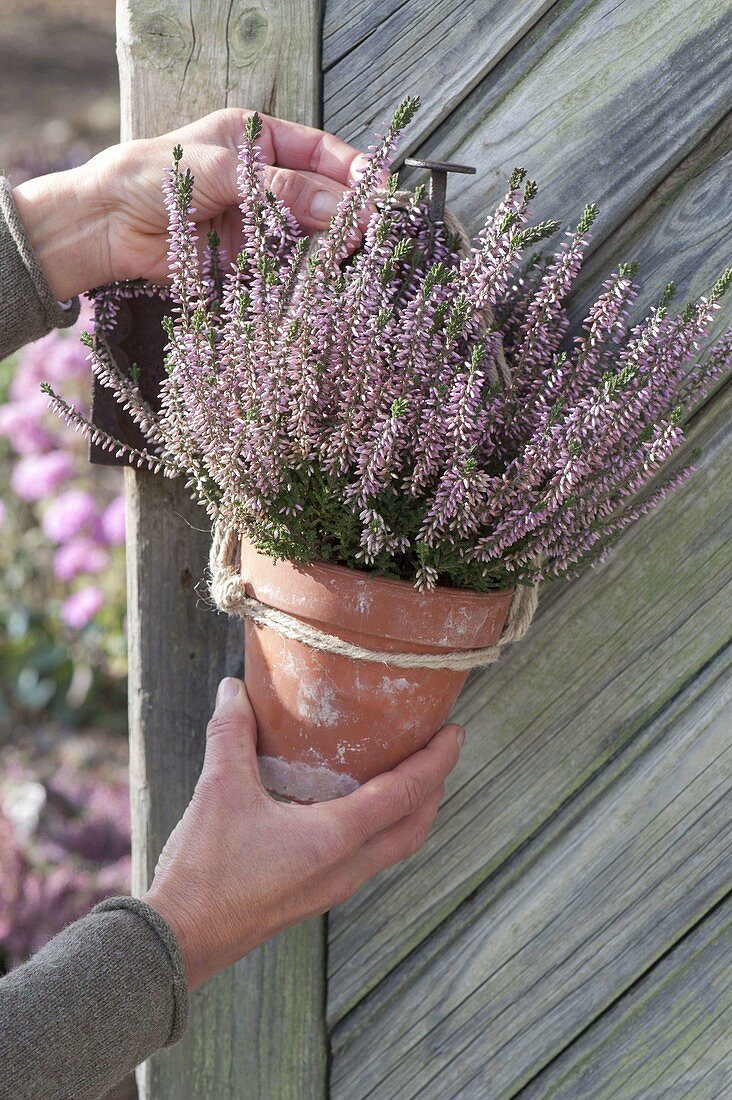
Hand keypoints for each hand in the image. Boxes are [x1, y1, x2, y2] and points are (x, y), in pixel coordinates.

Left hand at [12, 108, 375, 300]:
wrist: (107, 225)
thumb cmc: (151, 178)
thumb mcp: (221, 171)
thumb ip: (280, 188)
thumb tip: (338, 203)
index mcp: (258, 140)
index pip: (320, 151)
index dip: (352, 170)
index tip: (377, 190)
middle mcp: (262, 179)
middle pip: (321, 193)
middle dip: (345, 211)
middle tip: (367, 230)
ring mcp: (256, 219)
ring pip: (307, 231)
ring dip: (327, 243)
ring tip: (346, 254)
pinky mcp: (247, 257)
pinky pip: (284, 263)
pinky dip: (300, 270)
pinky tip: (316, 275)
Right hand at [142, 677, 463, 990]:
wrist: (179, 940)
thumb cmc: (205, 870)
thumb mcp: (219, 790)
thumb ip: (232, 733)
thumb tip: (235, 688)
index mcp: (334, 840)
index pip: (406, 795)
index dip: (436, 761)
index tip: (455, 732)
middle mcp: (344, 868)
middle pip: (413, 828)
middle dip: (434, 788)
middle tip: (439, 751)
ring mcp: (331, 888)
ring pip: (393, 848)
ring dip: (410, 812)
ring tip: (407, 775)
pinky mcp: (312, 897)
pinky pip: (366, 859)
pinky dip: (380, 830)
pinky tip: (354, 810)